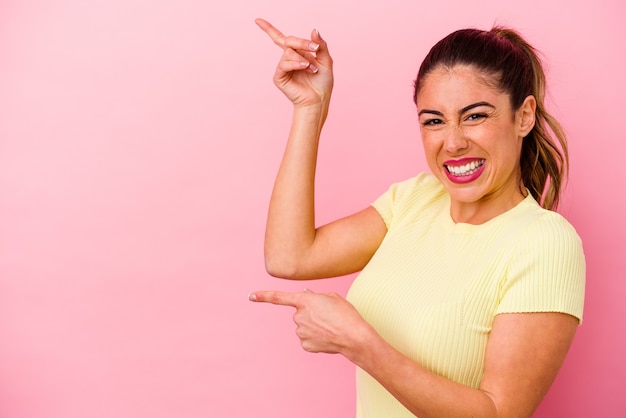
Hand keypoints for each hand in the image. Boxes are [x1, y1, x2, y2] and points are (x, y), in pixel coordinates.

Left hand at [249, 289, 371, 354]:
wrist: (354, 336)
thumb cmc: (346, 314)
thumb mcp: (332, 298)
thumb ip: (316, 297)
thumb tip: (306, 297)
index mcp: (304, 300)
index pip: (279, 297)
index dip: (264, 296)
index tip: (251, 296)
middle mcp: (298, 316)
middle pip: (299, 313)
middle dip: (310, 314)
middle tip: (328, 317)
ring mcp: (300, 332)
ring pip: (303, 327)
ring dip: (313, 326)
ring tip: (330, 327)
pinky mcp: (305, 345)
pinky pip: (307, 339)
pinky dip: (316, 338)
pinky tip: (327, 338)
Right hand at [255, 18, 333, 106]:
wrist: (319, 99)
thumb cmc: (322, 82)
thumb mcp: (325, 60)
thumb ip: (320, 45)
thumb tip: (314, 30)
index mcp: (298, 53)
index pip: (281, 38)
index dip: (268, 29)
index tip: (257, 20)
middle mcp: (288, 59)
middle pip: (288, 41)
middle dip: (302, 42)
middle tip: (314, 48)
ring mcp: (283, 68)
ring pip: (288, 52)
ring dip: (302, 58)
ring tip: (312, 69)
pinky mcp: (279, 77)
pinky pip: (284, 64)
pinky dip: (295, 63)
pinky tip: (304, 67)